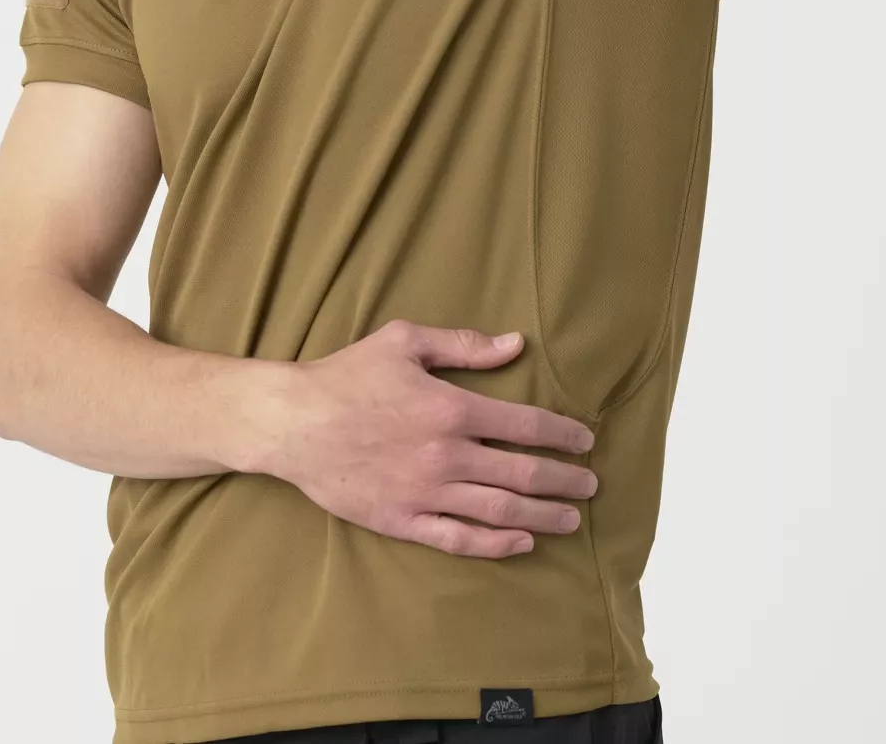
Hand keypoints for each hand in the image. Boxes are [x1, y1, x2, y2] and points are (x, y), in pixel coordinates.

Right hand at [262, 318, 598, 559]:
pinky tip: (522, 542)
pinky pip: (459, 539)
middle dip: (565, 480)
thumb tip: (514, 344)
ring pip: (500, 510)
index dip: (563, 434)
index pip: (526, 426)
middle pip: (523, 474)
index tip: (586, 441)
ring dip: (543, 515)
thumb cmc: (348, 375)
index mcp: (451, 408)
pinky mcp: (403, 521)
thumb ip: (463, 346)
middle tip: (591, 484)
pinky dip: (497, 544)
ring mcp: (425, 492)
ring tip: (571, 518)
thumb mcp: (405, 341)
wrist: (294, 422)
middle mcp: (446, 455)